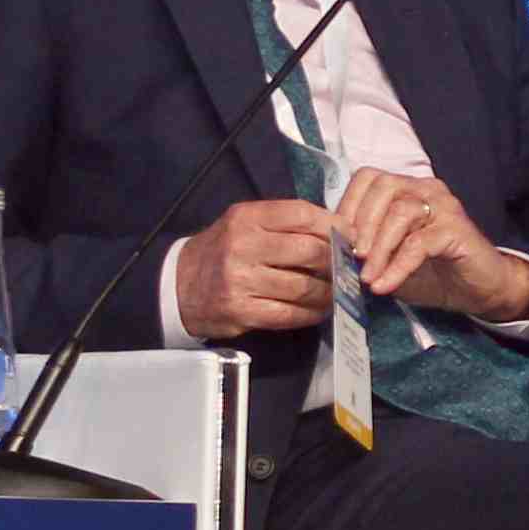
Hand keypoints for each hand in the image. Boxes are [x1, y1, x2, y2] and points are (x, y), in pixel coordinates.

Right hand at [174, 198, 337, 339]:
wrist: (178, 286)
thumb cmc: (221, 251)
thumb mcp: (243, 223)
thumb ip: (283, 223)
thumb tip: (338, 230)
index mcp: (246, 218)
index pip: (301, 215)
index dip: (333, 225)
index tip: (350, 236)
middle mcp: (243, 246)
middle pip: (309, 252)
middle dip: (336, 262)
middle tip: (347, 268)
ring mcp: (241, 281)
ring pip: (304, 287)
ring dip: (329, 292)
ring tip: (337, 292)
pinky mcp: (241, 311)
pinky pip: (290, 314)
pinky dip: (312, 313)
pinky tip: (320, 310)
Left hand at [331, 167, 528, 321]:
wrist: (479, 291)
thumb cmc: (433, 273)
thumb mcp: (390, 259)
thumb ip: (366, 249)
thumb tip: (332, 251)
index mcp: (407, 189)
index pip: (368, 178)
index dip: (347, 205)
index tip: (335, 240)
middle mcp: (425, 189)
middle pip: (383, 187)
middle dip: (361, 224)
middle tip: (351, 258)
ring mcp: (443, 205)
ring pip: (400, 212)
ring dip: (379, 248)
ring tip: (367, 277)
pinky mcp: (456, 229)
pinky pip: (419, 243)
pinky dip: (398, 266)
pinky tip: (386, 286)